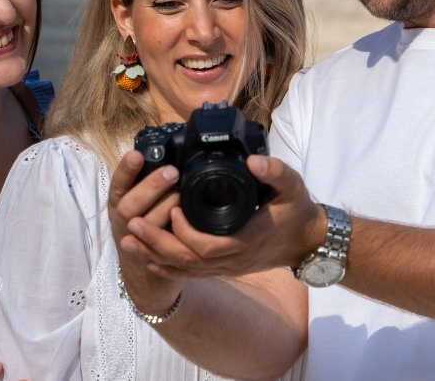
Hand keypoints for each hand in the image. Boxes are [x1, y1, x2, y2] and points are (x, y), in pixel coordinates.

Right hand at [109, 150, 185, 314]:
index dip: (126, 170)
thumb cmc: (146, 224)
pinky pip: (158, 249)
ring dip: (164, 209)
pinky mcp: (149, 258)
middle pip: (130, 204)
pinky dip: (171, 236)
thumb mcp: (140, 200)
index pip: (118, 183)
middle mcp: (124, 219)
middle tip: (172, 172)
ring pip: (145, 225)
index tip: (136, 155)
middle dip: (150, 187)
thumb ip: (149, 180)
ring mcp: (134, 240)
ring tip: (181, 195)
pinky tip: (184, 225)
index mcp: (120, 200)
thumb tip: (173, 151)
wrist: (143, 270)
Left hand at [121, 154, 323, 279]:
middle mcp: (233, 259)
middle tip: (133, 223)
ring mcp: (227, 266)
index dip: (185, 232)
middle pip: (188, 261)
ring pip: (185, 269)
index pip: (208, 246)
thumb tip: (253, 161)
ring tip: (128, 239)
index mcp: (246, 240)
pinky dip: (167, 267)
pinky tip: (148, 257)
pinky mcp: (223, 267)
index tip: (170, 208)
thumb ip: (275, 172)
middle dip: (157, 243)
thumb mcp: (291, 185)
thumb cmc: (295, 210)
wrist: (305, 240)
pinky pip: (190, 273)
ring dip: (155, 255)